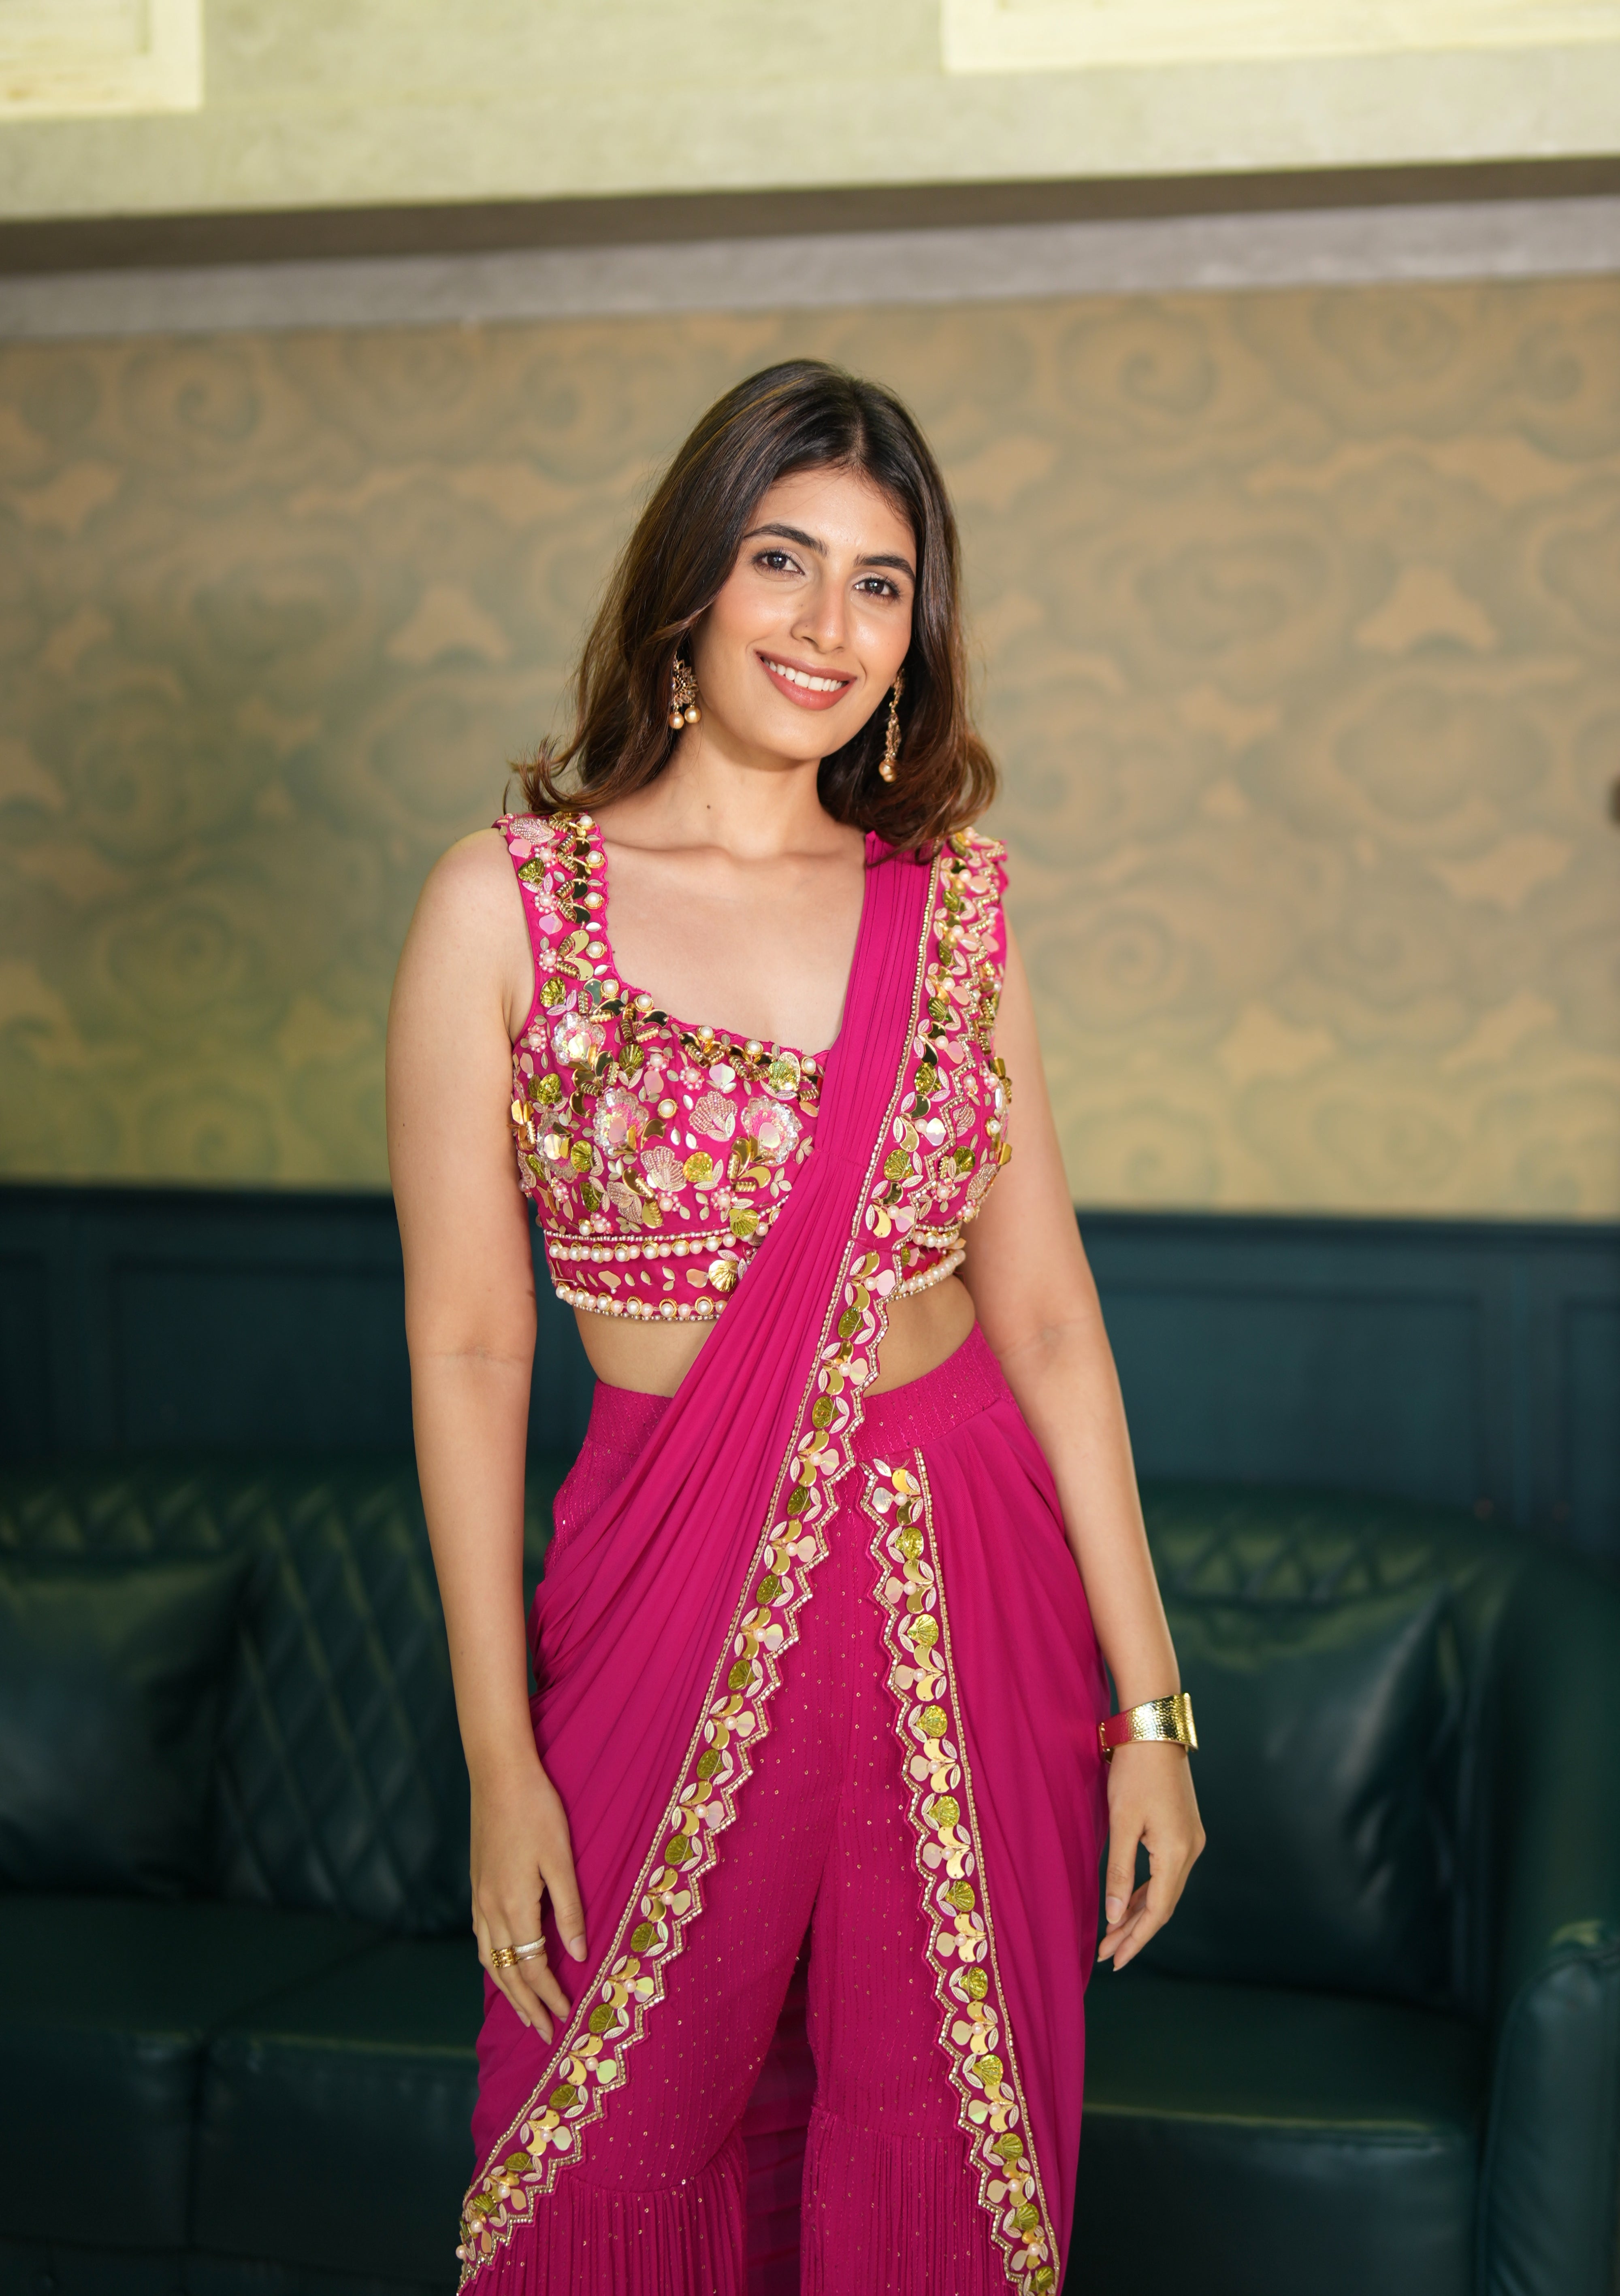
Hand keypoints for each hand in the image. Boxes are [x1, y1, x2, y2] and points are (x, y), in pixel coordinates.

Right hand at [471, 1753, 585, 2042]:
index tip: (565, 2018)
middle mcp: (490, 1909)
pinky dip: (492, 1961)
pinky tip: (501, 1963)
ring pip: (489, 1959)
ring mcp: (479, 1897)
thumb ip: (569, 1910)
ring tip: (523, 2010)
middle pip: (506, 1973)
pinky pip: (481, 1938)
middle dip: (526, 2006)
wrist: (498, 1774)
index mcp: (514, 1906)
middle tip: (543, 2033)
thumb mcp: (560, 1859)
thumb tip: (580, 1954)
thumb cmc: (536, 1810)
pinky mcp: (477, 1884)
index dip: (549, 1995)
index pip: (532, 1967)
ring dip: (506, 1989)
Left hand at [1096, 1740, 1203, 1973]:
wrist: (1155, 1731)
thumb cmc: (1134, 1773)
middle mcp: (1191, 1851)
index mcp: (1176, 1852)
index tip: (1114, 1960)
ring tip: (1115, 1936)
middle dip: (1135, 1932)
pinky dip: (1148, 1891)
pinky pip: (1167, 1872)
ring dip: (1141, 1913)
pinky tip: (1131, 1902)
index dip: (1135, 1938)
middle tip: (1108, 1955)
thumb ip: (1120, 1870)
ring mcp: (1191, 1841)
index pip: (1156, 1910)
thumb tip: (1115, 1916)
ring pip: (1166, 1890)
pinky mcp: (1185, 1831)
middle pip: (1163, 1905)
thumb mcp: (1121, 1822)